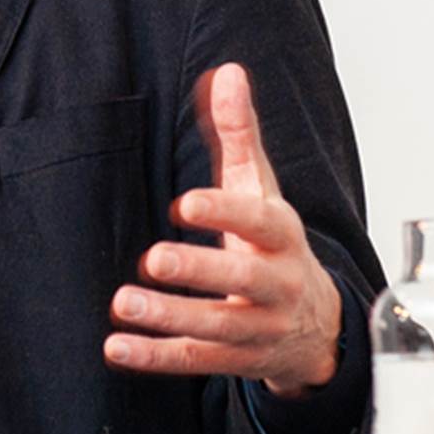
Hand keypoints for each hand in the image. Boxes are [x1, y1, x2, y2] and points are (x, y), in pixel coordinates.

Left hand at [102, 63, 342, 396]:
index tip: (185, 202)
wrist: (317, 328)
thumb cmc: (274, 244)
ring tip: (123, 303)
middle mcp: (276, 285)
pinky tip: (116, 348)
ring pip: (217, 328)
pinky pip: (196, 360)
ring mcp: (258, 328)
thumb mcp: (263, 187)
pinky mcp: (236, 360)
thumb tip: (228, 72)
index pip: (260, 222)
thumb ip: (240, 133)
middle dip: (199, 272)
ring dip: (169, 318)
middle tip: (153, 260)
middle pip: (242, 281)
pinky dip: (155, 357)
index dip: (225, 212)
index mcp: (281, 236)